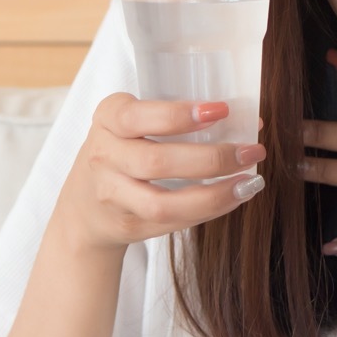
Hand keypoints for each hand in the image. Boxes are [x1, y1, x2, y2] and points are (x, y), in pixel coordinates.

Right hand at [53, 93, 266, 253]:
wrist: (84, 208)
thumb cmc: (124, 150)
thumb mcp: (133, 123)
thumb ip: (178, 117)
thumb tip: (251, 119)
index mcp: (108, 118)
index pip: (138, 117)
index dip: (180, 115)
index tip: (221, 110)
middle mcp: (103, 155)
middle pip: (158, 162)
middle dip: (212, 158)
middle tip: (252, 150)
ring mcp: (111, 195)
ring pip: (163, 203)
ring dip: (214, 195)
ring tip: (249, 183)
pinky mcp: (127, 226)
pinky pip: (171, 223)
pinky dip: (207, 211)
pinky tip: (232, 198)